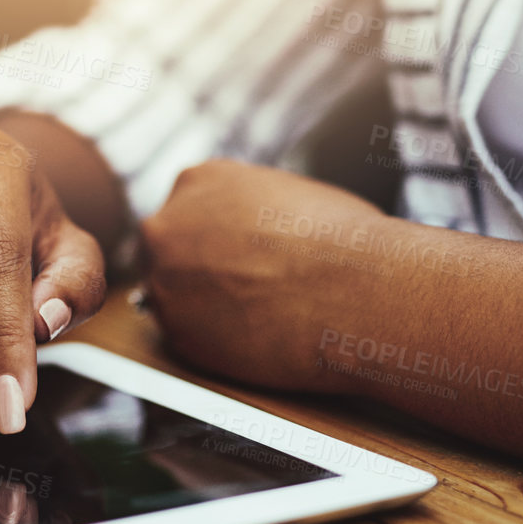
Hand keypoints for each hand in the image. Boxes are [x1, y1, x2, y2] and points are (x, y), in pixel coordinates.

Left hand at [140, 160, 383, 391]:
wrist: (358, 292)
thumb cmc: (344, 241)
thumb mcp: (288, 193)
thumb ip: (248, 205)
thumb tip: (251, 223)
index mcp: (198, 181)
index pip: (185, 211)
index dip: (211, 238)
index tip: (234, 256)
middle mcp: (167, 225)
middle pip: (166, 251)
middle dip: (195, 270)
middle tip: (238, 289)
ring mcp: (164, 281)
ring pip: (170, 297)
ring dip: (201, 308)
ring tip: (253, 316)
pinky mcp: (176, 333)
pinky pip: (185, 338)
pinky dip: (212, 342)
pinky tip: (252, 338)